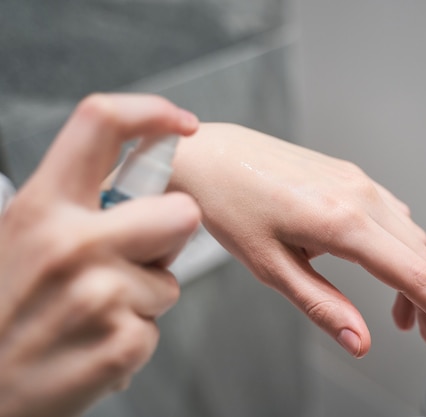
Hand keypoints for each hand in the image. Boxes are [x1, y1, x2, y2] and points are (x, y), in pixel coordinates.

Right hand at [0, 94, 200, 416]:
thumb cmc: (5, 309)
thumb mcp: (22, 238)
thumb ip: (78, 206)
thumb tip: (147, 186)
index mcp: (41, 207)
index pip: (101, 126)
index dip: (151, 112)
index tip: (182, 122)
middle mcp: (71, 244)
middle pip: (181, 212)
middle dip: (167, 237)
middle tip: (128, 258)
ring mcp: (99, 296)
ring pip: (170, 280)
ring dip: (143, 295)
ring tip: (93, 311)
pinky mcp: (122, 344)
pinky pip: (156, 326)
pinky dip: (133, 337)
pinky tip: (92, 343)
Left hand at [170, 123, 425, 357]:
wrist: (210, 156)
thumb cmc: (229, 207)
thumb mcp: (270, 268)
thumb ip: (322, 305)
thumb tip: (360, 341)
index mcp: (340, 222)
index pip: (411, 272)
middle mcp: (358, 195)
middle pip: (419, 256)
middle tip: (425, 336)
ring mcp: (356, 180)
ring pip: (409, 235)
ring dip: (413, 274)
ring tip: (398, 311)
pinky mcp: (348, 174)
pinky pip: (391, 213)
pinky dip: (399, 246)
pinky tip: (380, 264)